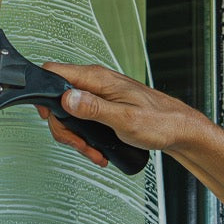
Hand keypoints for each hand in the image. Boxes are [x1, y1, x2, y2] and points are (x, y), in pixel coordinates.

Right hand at [36, 62, 205, 164]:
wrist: (179, 130)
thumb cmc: (160, 122)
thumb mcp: (124, 119)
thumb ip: (93, 108)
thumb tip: (67, 98)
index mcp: (98, 79)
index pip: (54, 72)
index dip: (43, 94)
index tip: (50, 117)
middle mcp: (97, 83)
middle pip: (58, 99)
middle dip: (64, 127)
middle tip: (79, 144)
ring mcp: (100, 94)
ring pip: (70, 113)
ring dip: (76, 137)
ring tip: (93, 151)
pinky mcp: (104, 106)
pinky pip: (84, 119)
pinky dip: (86, 137)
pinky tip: (97, 149)